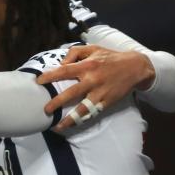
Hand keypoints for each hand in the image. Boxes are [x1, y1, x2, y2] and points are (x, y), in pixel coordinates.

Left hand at [37, 45, 155, 130]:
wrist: (136, 67)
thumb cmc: (110, 57)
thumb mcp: (92, 48)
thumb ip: (74, 52)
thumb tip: (61, 63)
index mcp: (87, 65)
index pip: (64, 71)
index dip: (50, 76)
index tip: (38, 82)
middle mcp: (93, 80)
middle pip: (71, 93)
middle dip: (57, 102)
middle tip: (45, 110)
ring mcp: (101, 92)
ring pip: (83, 108)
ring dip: (70, 119)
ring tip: (57, 126)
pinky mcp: (108, 101)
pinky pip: (93, 112)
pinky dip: (83, 119)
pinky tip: (73, 124)